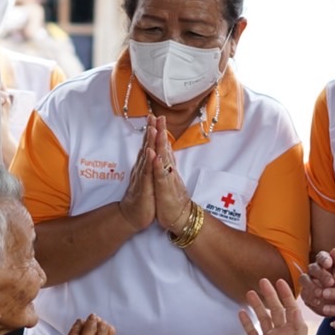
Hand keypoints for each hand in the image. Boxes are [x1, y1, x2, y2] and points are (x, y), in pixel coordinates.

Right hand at [116, 120, 156, 230]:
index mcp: (144, 166)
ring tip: (152, 128)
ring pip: (146, 157)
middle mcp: (141, 168)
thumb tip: (148, 150)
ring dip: (149, 142)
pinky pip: (147, 173)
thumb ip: (147, 164)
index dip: (152, 131)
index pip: (148, 145)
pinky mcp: (144, 187)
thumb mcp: (146, 178)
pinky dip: (149, 162)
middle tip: (152, 115)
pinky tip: (150, 152)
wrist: (131, 215)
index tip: (155, 117)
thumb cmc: (141, 197)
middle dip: (150, 131)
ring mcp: (142, 177)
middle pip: (146, 146)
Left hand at [147, 117, 193, 233]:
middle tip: (159, 116)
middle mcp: (168, 171)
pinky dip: (158, 166)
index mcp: (166, 168)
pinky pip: (161, 176)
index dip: (160, 132)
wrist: (178, 217)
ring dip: (161, 144)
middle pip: (164, 148)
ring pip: (164, 159)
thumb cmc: (169, 199)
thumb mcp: (166, 180)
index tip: (157, 118)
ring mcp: (167, 179)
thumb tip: (164, 152)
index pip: (163, 147)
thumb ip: (166, 165)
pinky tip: (156, 156)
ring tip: (158, 129)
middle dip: (161, 132)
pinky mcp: (165, 190)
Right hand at [239, 277, 307, 334]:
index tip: (279, 282)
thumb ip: (298, 329)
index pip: (289, 308)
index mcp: (292, 331)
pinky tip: (241, 312)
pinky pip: (251, 331)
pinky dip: (246, 322)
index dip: (285, 295)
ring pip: (262, 317)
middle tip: (263, 281)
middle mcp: (281, 332)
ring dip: (256, 305)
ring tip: (250, 293)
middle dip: (269, 295)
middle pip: (274, 309)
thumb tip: (295, 310)